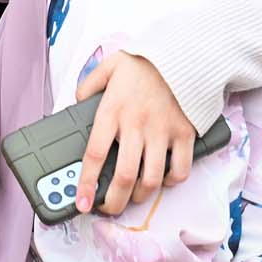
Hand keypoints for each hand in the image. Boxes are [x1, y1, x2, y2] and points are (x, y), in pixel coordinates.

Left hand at [75, 50, 196, 213]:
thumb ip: (88, 85)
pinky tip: (162, 180)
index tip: (80, 201)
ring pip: (151, 179)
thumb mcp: (108, 66)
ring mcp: (162, 132)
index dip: (86, 183)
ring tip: (131, 196)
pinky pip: (179, 169)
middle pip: (123, 176)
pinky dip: (170, 181)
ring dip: (139, 196)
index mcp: (112, 110)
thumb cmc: (144, 62)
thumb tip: (77, 102)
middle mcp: (136, 125)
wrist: (182, 53)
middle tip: (107, 208)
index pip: (94, 154)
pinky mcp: (184, 134)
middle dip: (113, 202)